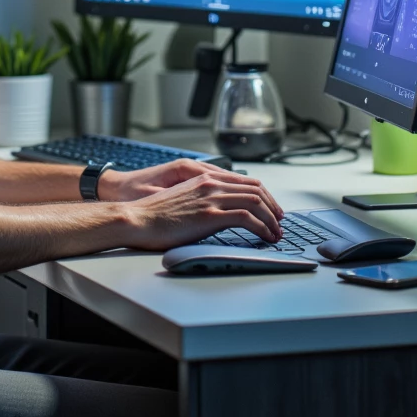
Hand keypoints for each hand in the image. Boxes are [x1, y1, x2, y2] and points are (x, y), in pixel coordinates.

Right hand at [103, 158, 282, 215]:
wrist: (136, 219)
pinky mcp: (209, 215)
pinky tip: (266, 237)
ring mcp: (211, 198)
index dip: (264, 195)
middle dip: (273, 207)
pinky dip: (262, 227)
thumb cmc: (154, 215)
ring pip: (256, 202)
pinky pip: (247, 218)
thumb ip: (202, 200)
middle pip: (256, 189)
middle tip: (280, 222)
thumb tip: (218, 212)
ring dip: (271, 219)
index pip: (245, 182)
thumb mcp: (183, 200)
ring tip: (276, 233)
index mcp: (204, 179)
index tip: (271, 209)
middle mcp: (211, 184)